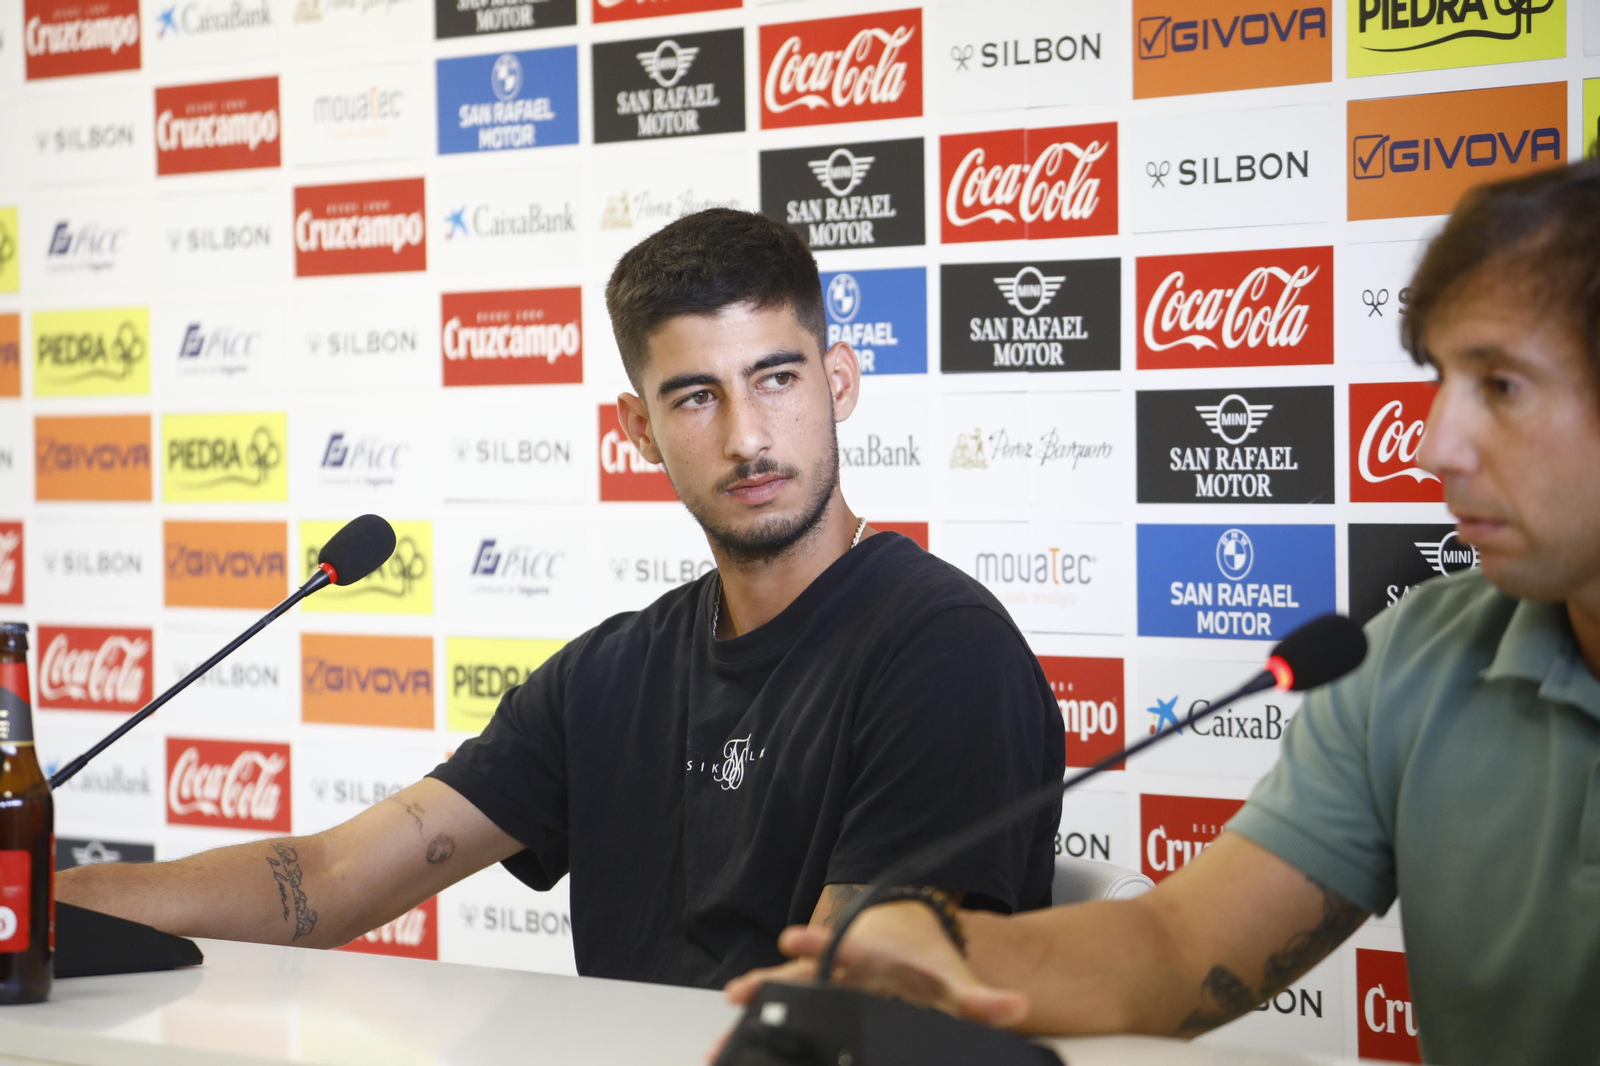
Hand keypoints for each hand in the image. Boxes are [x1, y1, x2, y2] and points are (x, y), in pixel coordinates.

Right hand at [723, 901, 1028, 1027]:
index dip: (819, 946)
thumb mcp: (952, 979)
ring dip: (757, 998)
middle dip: (772, 979)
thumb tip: (1015, 1007)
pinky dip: (760, 1011)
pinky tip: (731, 1033)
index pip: (845, 948)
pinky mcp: (816, 988)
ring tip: (726, 1019)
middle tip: (741, 990)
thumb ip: (980, 998)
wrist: (904, 930)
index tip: (791, 940)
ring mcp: (825, 974)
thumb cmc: (923, 958)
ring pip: (786, 984)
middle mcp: (842, 960)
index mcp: (872, 953)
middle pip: (804, 969)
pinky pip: (785, 999)